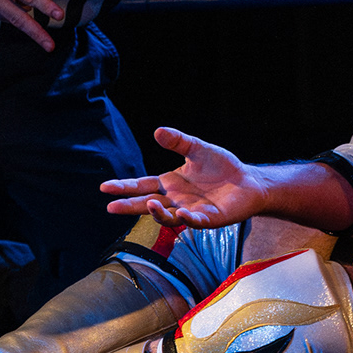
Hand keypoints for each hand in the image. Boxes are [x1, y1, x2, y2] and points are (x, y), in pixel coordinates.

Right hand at [100, 127, 267, 228]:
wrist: (248, 181)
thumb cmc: (222, 167)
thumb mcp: (197, 149)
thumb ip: (179, 142)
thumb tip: (158, 131)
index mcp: (170, 184)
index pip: (142, 186)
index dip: (124, 187)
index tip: (105, 187)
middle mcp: (176, 200)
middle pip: (148, 204)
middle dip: (130, 206)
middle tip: (111, 206)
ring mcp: (190, 211)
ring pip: (168, 216)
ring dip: (158, 213)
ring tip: (151, 204)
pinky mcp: (208, 219)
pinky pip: (195, 221)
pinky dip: (188, 218)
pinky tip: (182, 212)